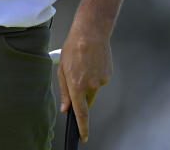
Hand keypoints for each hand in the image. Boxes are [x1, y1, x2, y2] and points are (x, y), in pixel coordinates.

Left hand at [57, 23, 112, 142]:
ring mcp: (101, 80)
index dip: (82, 127)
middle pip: (87, 100)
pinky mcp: (108, 74)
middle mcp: (90, 86)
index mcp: (76, 85)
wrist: (91, 32)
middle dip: (82, 95)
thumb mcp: (62, 69)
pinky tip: (92, 62)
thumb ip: (63, 91)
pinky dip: (95, 74)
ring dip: (88, 82)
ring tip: (85, 64)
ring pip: (93, 89)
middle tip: (77, 75)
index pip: (81, 113)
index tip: (83, 137)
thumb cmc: (73, 48)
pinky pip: (100, 80)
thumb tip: (65, 108)